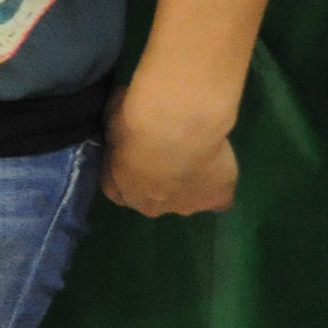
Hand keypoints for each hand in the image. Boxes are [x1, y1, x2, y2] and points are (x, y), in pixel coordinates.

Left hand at [103, 78, 240, 215]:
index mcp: (120, 188)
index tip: (134, 156)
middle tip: (166, 153)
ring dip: (188, 184)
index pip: (117, 191)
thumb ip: (117, 138)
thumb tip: (122, 132)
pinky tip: (218, 167)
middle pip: (152, 201)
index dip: (127, 174)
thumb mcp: (109, 125)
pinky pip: (218, 199)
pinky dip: (218, 186)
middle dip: (156, 182)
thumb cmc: (133, 121)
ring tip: (195, 155)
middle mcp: (151, 207)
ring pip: (185, 200)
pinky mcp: (216, 199)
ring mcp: (185, 206)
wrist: (173, 126)